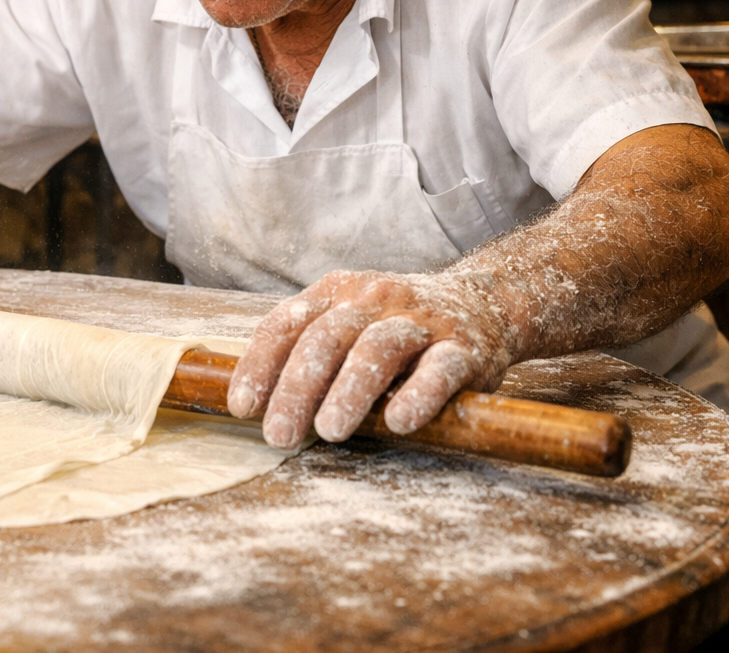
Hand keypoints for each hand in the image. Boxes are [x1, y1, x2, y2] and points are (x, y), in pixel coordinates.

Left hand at [226, 271, 518, 448]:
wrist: (485, 304)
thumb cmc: (396, 328)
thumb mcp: (347, 324)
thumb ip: (305, 350)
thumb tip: (253, 403)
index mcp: (337, 292)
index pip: (287, 323)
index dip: (261, 364)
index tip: (243, 406)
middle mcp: (375, 298)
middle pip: (326, 338)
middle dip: (298, 388)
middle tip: (279, 435)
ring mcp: (421, 321)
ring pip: (378, 348)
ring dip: (350, 391)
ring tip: (330, 431)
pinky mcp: (465, 348)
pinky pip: (440, 369)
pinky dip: (418, 394)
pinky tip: (398, 422)